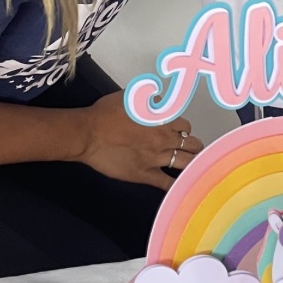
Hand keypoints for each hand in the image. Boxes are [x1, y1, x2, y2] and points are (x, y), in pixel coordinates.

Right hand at [75, 91, 200, 191]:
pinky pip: (167, 183)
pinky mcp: (145, 174)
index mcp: (162, 119)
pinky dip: (177, 185)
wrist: (89, 134)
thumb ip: (150, 99)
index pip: (184, 126)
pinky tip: (182, 186)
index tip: (180, 132)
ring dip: (191, 162)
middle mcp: (163, 138)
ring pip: (186, 162)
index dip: (183, 129)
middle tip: (190, 148)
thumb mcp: (131, 96)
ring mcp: (156, 158)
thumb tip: (160, 102)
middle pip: (191, 144)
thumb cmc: (105, 113)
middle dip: (193, 145)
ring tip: (192, 164)